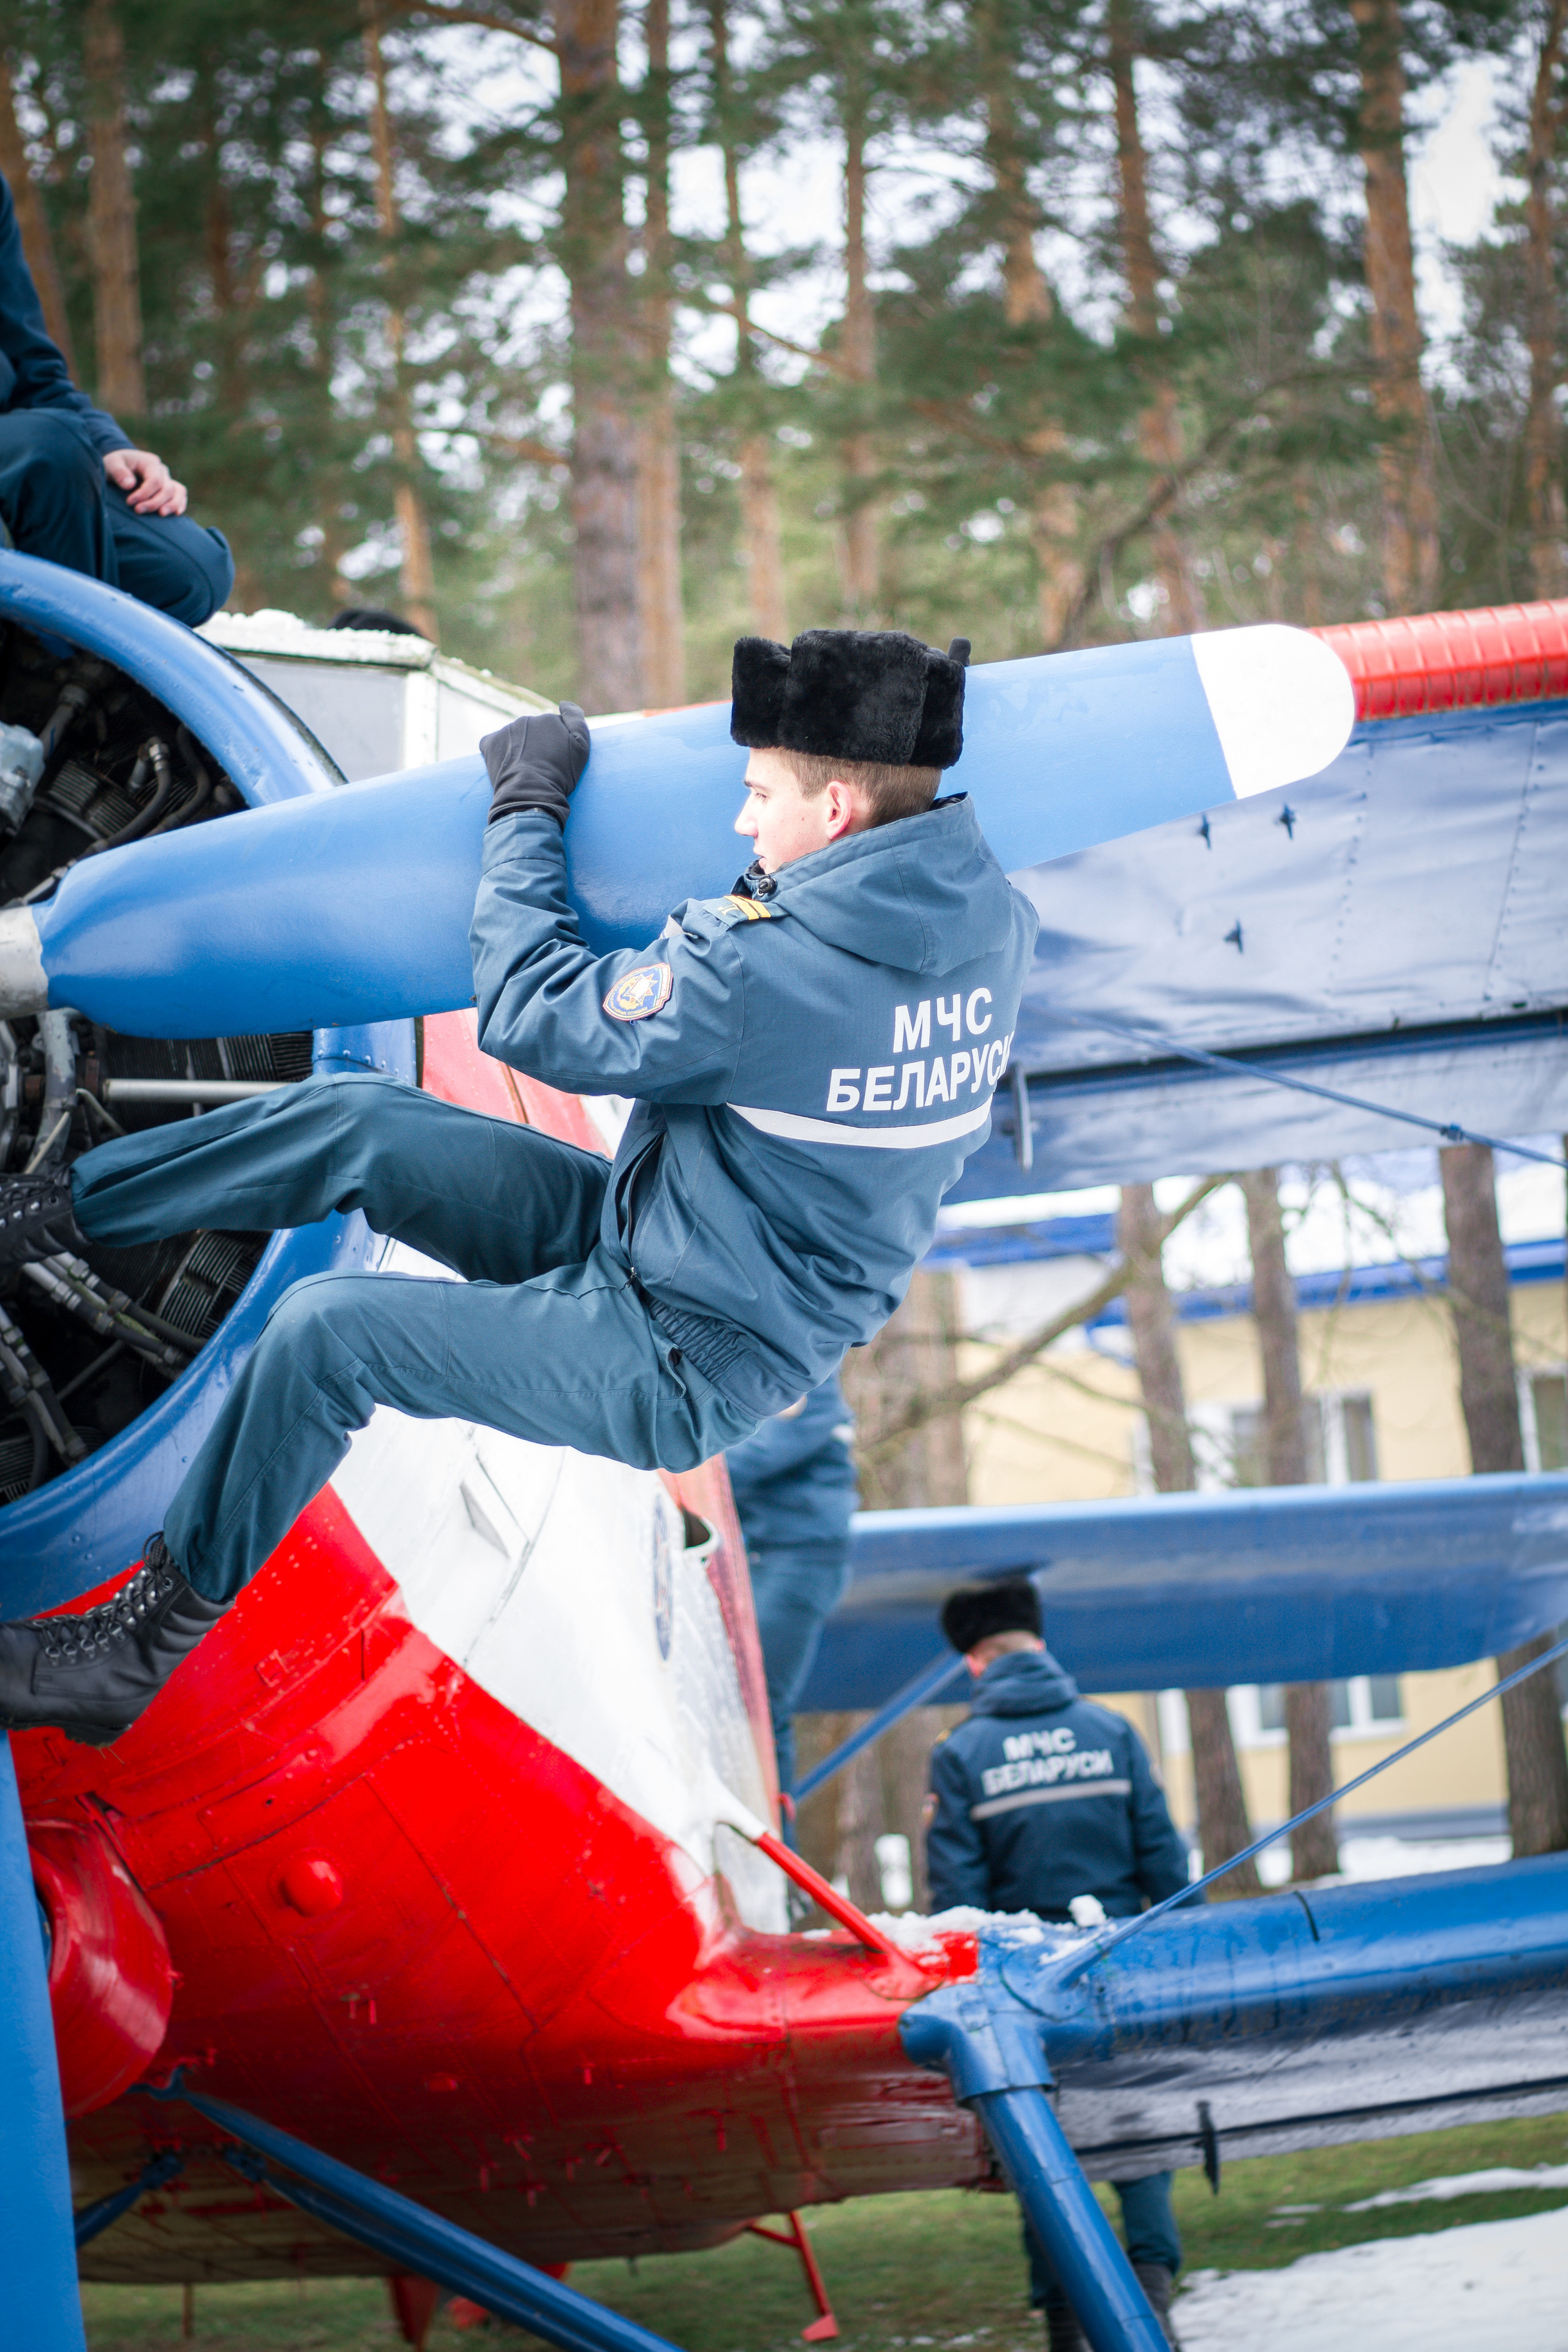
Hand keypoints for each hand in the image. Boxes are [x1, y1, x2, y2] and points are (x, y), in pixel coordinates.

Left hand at [103, 449, 187, 517]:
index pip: (154, 480)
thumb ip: (119, 472)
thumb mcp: (111, 464)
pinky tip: (176, 514)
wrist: (119, 466)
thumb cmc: (114, 465)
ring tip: (161, 515)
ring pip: (177, 492)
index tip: (130, 503)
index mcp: (149, 462)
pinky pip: (180, 495)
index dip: (144, 494)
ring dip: (171, 505)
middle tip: (138, 511)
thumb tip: (130, 485)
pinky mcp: (169, 488)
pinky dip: (179, 504)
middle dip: (154, 502)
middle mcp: (162, 470)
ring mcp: (167, 479)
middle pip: (166, 489)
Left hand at [481, 702, 590, 829]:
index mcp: (548, 719)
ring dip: (519, 749)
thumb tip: (563, 703)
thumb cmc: (560, 774)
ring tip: (524, 770)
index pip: (553, 730)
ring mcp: (506, 730)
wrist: (530, 793)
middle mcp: (526, 720)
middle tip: (540, 768)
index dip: (557, 746)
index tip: (557, 761)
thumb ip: (576, 720)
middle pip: (533, 732)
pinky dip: (499, 752)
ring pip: (515, 738)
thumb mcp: (581, 748)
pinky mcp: (489, 742)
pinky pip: (494, 743)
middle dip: (537, 746)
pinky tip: (506, 766)